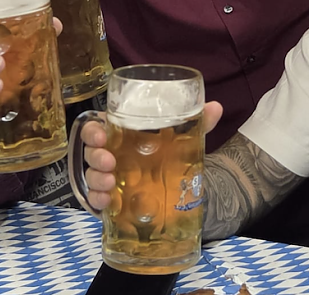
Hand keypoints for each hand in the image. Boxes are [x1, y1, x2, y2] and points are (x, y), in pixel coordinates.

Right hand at [82, 101, 222, 212]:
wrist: (179, 189)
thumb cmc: (170, 155)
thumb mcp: (184, 138)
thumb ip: (198, 122)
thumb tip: (217, 107)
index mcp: (121, 135)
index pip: (96, 128)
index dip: (93, 130)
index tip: (101, 135)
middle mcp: (110, 154)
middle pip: (91, 152)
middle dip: (96, 156)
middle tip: (109, 161)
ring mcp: (108, 178)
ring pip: (91, 176)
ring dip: (96, 179)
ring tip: (110, 183)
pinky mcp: (111, 201)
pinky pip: (96, 200)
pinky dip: (98, 200)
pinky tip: (106, 202)